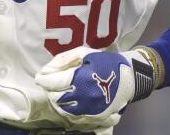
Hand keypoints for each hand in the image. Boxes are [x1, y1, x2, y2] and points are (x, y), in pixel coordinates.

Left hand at [34, 46, 154, 129]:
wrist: (129, 78)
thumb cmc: (105, 62)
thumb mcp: (85, 53)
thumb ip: (64, 60)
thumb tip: (47, 70)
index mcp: (81, 79)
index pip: (54, 82)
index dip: (44, 79)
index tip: (40, 76)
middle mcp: (84, 96)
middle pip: (56, 97)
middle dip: (49, 89)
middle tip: (49, 82)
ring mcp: (89, 109)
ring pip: (63, 109)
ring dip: (56, 100)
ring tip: (57, 91)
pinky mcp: (95, 116)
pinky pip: (74, 116)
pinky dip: (66, 109)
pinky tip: (67, 100)